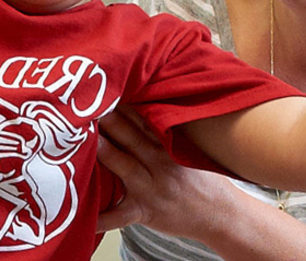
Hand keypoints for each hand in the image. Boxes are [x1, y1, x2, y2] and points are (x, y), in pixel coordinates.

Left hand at [96, 107, 232, 236]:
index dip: (123, 103)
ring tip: (83, 140)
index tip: (105, 87)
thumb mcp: (184, 146)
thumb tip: (135, 97)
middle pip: (131, 137)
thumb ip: (159, 125)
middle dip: (110, 120)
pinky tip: (84, 218)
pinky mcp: (144, 212)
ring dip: (105, 153)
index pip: (143, 118)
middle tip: (88, 104)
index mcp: (167, 143)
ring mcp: (151, 188)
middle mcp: (159, 162)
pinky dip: (103, 218)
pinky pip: (120, 216)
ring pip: (125, 167)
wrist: (222, 215)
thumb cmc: (196, 176)